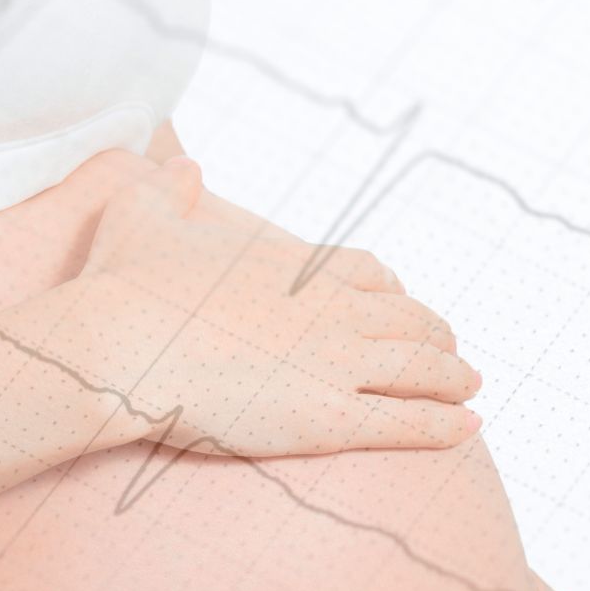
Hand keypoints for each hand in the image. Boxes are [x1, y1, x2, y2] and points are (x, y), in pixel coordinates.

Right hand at [66, 157, 481, 456]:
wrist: (119, 345)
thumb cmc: (123, 287)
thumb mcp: (145, 218)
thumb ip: (170, 190)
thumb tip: (181, 163)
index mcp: (300, 268)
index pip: (372, 274)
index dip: (394, 294)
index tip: (402, 306)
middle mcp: (334, 310)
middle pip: (411, 321)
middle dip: (435, 337)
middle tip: (451, 354)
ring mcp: (338, 363)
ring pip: (423, 369)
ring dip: (453, 377)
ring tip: (470, 387)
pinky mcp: (332, 417)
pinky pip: (408, 422)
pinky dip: (446, 425)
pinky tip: (468, 427)